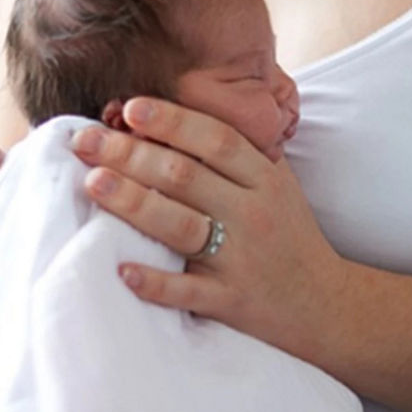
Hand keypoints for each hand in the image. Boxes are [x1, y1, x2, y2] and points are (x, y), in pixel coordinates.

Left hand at [71, 97, 350, 357]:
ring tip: (92, 183)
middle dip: (130, 154)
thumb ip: (240, 153)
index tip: (130, 107)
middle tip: (84, 140)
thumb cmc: (290, 237)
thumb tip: (175, 115)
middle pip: (186, 176)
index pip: (216, 140)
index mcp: (264, 180)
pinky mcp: (231, 301)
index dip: (172, 121)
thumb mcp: (278, 186)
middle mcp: (253, 214)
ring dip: (133, 203)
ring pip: (181, 225)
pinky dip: (155, 282)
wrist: (326, 305)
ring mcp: (241, 259)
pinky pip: (188, 291)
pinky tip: (120, 269)